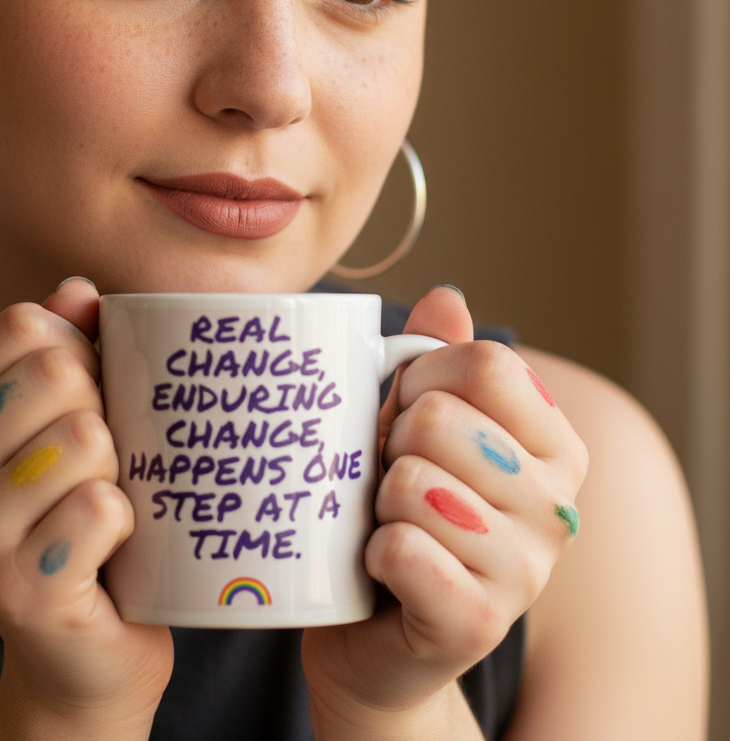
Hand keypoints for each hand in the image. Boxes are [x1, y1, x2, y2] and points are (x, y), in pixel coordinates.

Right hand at [0, 278, 172, 738]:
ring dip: (120, 470)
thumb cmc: (76, 515)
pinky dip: (128, 522)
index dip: (80, 347)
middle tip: (103, 459)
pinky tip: (110, 549)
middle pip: (58, 374)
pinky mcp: (21, 590)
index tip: (88, 393)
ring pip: (87, 438)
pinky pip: (105, 508)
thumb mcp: (63, 422)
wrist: (83, 647)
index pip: (21, 326)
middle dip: (105, 409)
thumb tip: (76, 289)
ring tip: (103, 502)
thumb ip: (65, 348)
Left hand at [301, 286, 587, 737]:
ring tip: (388, 522)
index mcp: (553, 445)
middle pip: (440, 419)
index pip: (487, 363)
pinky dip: (372, 551)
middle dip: (390, 442)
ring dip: (375, 501)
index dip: (421, 375)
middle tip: (389, 477)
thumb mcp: (414, 426)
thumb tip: (446, 297)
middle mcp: (556, 506)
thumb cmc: (397, 510)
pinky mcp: (479, 624)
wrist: (375, 632)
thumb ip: (434, 359)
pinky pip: (402, 549)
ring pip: (412, 484)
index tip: (403, 408)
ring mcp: (526, 571)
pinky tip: (382, 566)